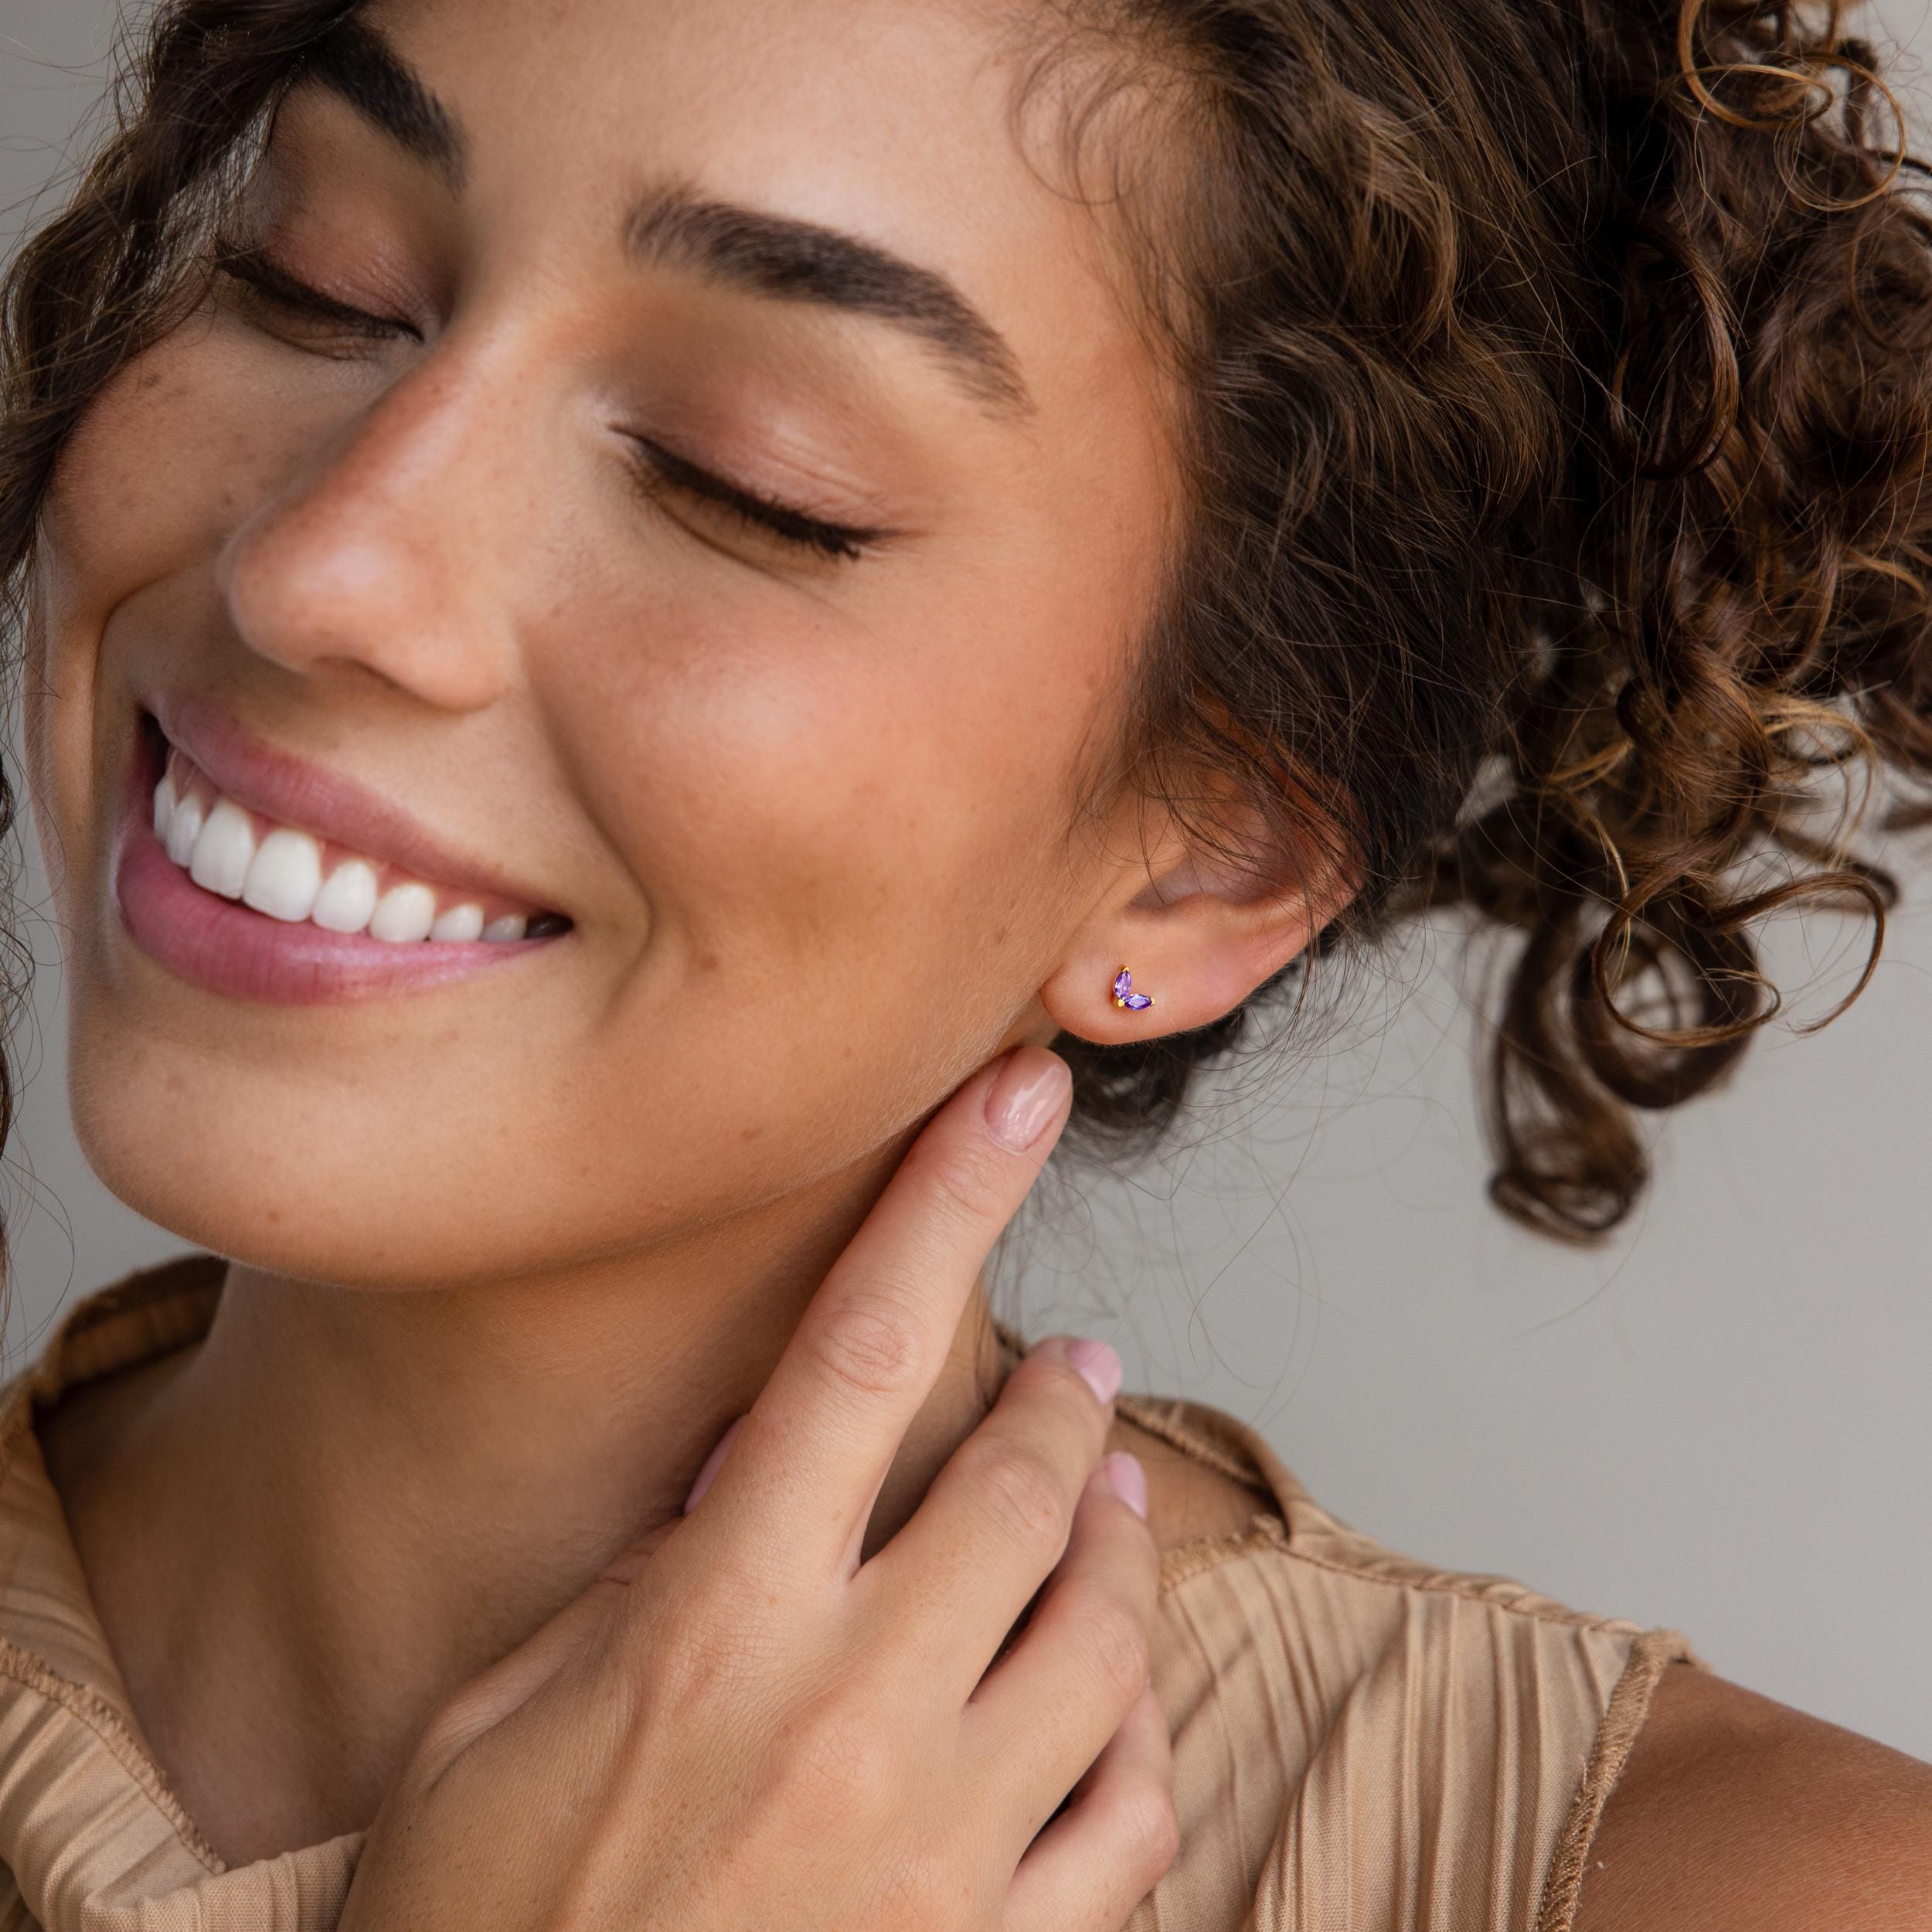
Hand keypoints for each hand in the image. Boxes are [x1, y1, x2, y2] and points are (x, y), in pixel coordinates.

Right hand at [336, 1045, 1176, 1930]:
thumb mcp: (498, 1727)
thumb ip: (632, 1596)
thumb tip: (737, 1493)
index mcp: (714, 1626)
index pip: (856, 1353)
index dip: (946, 1200)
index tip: (1019, 1099)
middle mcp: (849, 1713)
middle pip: (1021, 1484)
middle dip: (1070, 1399)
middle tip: (1081, 1363)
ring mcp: (941, 1847)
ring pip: (1104, 1634)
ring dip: (1122, 1543)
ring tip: (1113, 1502)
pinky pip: (1128, 1815)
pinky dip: (1135, 1732)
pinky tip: (1110, 1700)